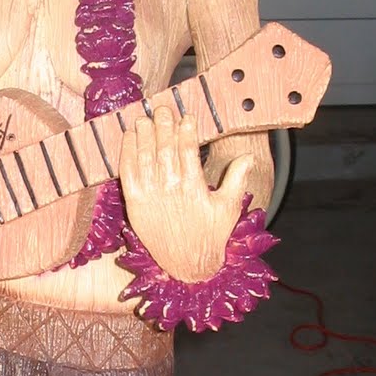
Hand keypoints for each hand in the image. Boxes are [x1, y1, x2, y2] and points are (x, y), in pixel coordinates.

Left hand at [119, 104, 251, 281]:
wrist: (187, 266)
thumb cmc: (210, 237)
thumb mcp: (229, 208)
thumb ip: (237, 179)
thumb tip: (248, 156)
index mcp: (194, 188)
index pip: (188, 151)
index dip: (186, 131)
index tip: (187, 117)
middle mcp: (170, 190)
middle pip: (165, 149)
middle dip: (164, 126)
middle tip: (163, 108)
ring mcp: (149, 197)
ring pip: (145, 157)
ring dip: (144, 135)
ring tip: (146, 118)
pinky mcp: (134, 204)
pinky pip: (127, 173)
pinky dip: (127, 153)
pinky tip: (130, 137)